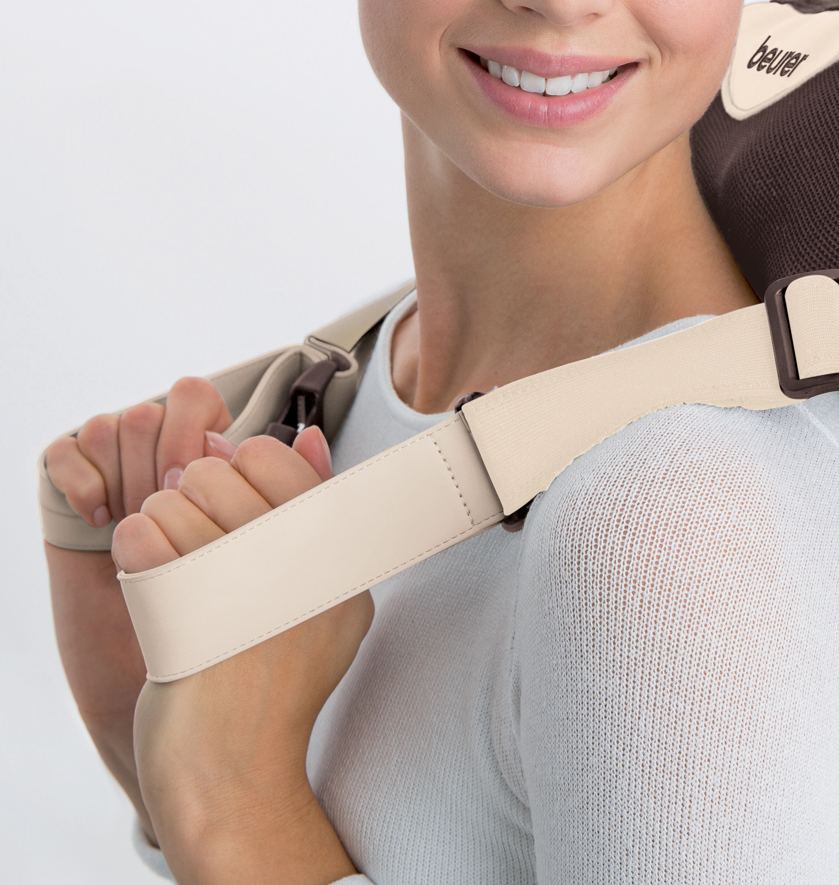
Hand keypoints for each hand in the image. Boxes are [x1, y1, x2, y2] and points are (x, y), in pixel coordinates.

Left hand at [114, 427, 370, 884]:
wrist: (237, 770)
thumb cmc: (277, 677)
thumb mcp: (326, 594)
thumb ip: (319, 512)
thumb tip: (305, 434)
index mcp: (335, 553)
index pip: (274, 457)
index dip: (240, 468)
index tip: (231, 505)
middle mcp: (298, 565)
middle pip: (215, 472)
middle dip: (191, 492)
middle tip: (194, 534)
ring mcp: (244, 589)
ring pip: (171, 499)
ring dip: (158, 520)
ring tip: (173, 560)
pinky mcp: (188, 614)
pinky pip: (140, 535)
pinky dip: (134, 547)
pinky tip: (150, 577)